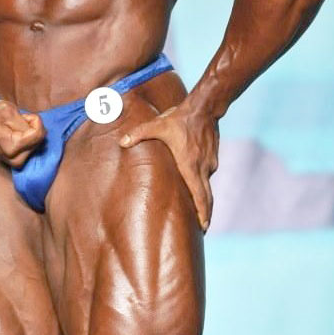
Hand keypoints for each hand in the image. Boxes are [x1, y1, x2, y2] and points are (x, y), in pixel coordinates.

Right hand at [0, 100, 45, 166]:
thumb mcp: (8, 110)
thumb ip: (25, 121)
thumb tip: (40, 131)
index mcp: (11, 147)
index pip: (38, 134)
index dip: (35, 120)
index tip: (24, 116)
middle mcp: (15, 160)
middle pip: (39, 139)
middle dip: (32, 127)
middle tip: (17, 122)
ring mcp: (17, 163)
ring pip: (38, 143)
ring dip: (30, 133)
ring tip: (14, 128)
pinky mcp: (19, 163)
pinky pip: (33, 147)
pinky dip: (29, 139)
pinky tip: (17, 135)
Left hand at [119, 102, 218, 231]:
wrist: (204, 107)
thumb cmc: (180, 118)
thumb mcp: (157, 125)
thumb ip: (138, 134)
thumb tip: (121, 142)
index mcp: (190, 165)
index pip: (200, 195)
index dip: (202, 212)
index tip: (204, 227)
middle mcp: (203, 167)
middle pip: (208, 197)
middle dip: (205, 214)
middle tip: (202, 227)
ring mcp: (210, 162)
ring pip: (206, 184)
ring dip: (203, 197)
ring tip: (197, 209)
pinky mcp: (212, 156)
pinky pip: (207, 173)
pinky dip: (203, 182)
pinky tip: (196, 182)